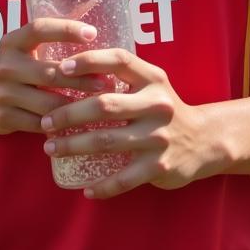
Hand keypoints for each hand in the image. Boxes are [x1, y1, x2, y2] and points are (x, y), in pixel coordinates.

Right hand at [0, 19, 108, 135]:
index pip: (40, 29)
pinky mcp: (4, 118)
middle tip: (108, 81)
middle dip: (83, 79)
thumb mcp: (21, 47)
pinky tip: (78, 124)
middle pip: (51, 72)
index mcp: (12, 42)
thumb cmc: (11, 66)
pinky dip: (61, 125)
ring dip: (77, 106)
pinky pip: (40, 124)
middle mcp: (6, 66)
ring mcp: (3, 93)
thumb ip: (50, 38)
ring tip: (99, 104)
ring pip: (48, 103)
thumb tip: (92, 19)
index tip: (93, 33)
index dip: (66, 29)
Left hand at [38, 48, 210, 198]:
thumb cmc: (162, 107)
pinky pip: (124, 178)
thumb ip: (120, 74)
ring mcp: (159, 136)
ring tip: (51, 148)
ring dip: (73, 146)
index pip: (119, 60)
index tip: (61, 69)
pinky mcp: (160, 166)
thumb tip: (69, 66)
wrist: (204, 140)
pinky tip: (85, 188)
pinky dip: (103, 185)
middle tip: (45, 122)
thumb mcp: (150, 83)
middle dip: (68, 114)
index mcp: (152, 78)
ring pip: (106, 142)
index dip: (89, 61)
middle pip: (104, 105)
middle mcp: (157, 104)